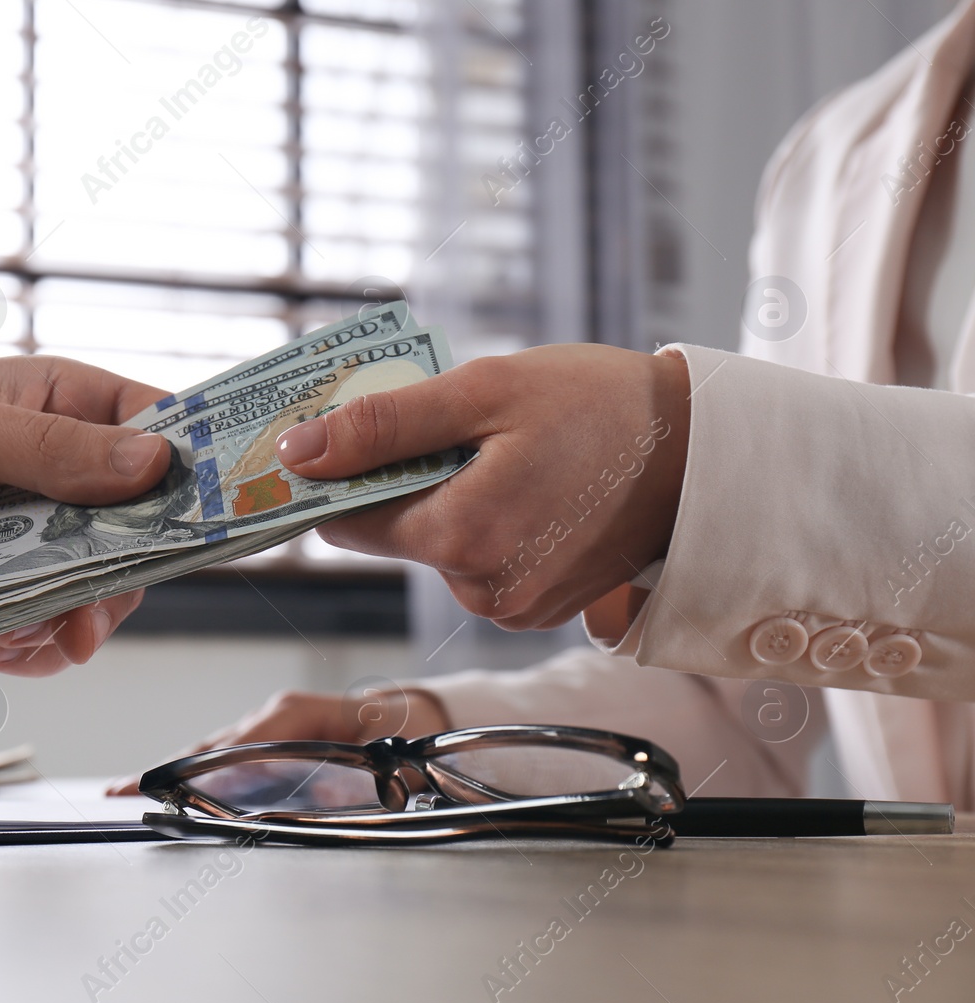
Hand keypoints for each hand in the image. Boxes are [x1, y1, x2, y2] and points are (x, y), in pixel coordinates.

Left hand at [0, 356, 172, 675]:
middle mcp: (48, 468)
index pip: (157, 427)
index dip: (194, 470)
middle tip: (91, 608)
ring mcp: (20, 533)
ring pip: (96, 588)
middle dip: (122, 574)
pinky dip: (32, 648)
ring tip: (22, 634)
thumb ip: (46, 449)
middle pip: (140, 526)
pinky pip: (45, 629)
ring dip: (72, 619)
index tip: (217, 520)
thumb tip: (154, 461)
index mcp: (50, 403)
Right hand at [106, 687, 448, 794]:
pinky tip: (176, 789)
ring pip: (215, 750)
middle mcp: (274, 714)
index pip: (232, 745)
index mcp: (293, 714)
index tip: (160, 782)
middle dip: (166, 770)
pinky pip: (230, 754)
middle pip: (210, 747)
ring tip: (134, 791)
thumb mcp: (378, 754)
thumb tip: (312, 799)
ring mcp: (270, 723)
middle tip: (123, 791)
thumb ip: (345, 778)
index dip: (195, 767)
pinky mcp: (272, 735)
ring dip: (178, 772)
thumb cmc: (400, 732)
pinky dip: (201, 769)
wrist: (415, 716)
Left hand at [273, 344, 690, 630]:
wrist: (704, 452)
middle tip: (452, 426)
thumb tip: (298, 453)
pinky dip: (486, 522)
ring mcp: (511, 608)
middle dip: (405, 480)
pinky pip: (479, 563)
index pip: (347, 522)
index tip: (347, 436)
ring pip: (437, 547)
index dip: (339, 477)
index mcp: (460, 538)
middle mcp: (480, 590)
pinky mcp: (536, 610)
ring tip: (504, 453)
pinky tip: (526, 485)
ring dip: (449, 499)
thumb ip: (383, 426)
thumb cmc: (601, 408)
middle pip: (394, 534)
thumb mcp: (483, 392)